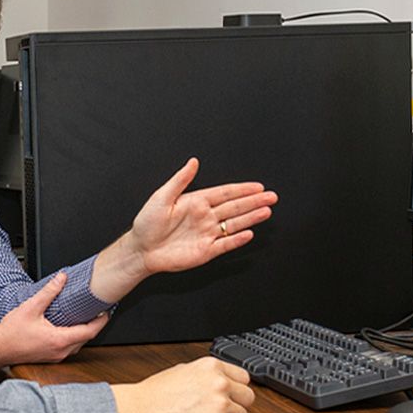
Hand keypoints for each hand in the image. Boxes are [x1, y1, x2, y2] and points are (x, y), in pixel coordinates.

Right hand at [0, 272, 108, 365]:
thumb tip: (61, 278)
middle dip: (95, 325)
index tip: (106, 311)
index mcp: (59, 340)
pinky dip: (74, 338)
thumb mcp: (31, 307)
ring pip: (78, 345)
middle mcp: (60, 351)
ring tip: (86, 318)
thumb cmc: (11, 332)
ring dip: (84, 332)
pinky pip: (69, 348)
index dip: (101, 321)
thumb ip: (49, 292)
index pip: (89, 331)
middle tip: (98, 311)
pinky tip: (70, 328)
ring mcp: (56, 356)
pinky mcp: (50, 357)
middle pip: (86, 339)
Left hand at [91, 158, 277, 301]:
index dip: (241, 189)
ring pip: (234, 224)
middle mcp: (204, 217)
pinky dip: (237, 239)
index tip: (258, 186)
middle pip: (234, 207)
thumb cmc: (147, 223)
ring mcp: (206, 234)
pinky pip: (225, 244)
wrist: (141, 250)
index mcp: (196, 202)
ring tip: (267, 211)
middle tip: (271, 197)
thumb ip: (180, 181)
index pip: (224, 193)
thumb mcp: (161, 197)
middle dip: (254, 201)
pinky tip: (249, 233)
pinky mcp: (205, 251)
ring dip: (251, 218)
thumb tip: (193, 162)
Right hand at [110, 356, 254, 412]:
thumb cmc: (158, 390)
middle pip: (249, 396)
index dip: (236, 386)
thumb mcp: (185, 369)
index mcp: (213, 366)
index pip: (244, 377)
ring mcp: (221, 404)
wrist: (143, 408)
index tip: (231, 392)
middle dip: (238, 402)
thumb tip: (221, 379)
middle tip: (222, 407)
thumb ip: (208, 373)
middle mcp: (220, 382)